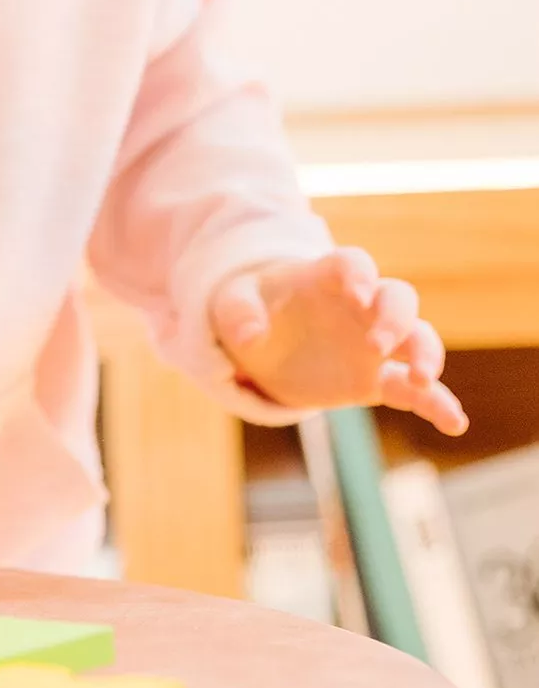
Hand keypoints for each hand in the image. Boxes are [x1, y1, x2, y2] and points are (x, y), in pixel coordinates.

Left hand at [210, 248, 467, 435]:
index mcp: (327, 279)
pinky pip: (414, 392)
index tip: (358, 295)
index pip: (355, 264)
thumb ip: (239, 315)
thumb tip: (252, 336)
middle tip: (377, 344)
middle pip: (398, 299)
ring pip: (417, 340)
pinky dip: (437, 405)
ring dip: (425, 355)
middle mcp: (361, 308)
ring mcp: (374, 344)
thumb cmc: (250, 310)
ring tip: (419, 380)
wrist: (260, 345)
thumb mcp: (231, 306)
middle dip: (395, 319)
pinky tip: (455, 424)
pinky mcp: (375, 380)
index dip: (360, 275)